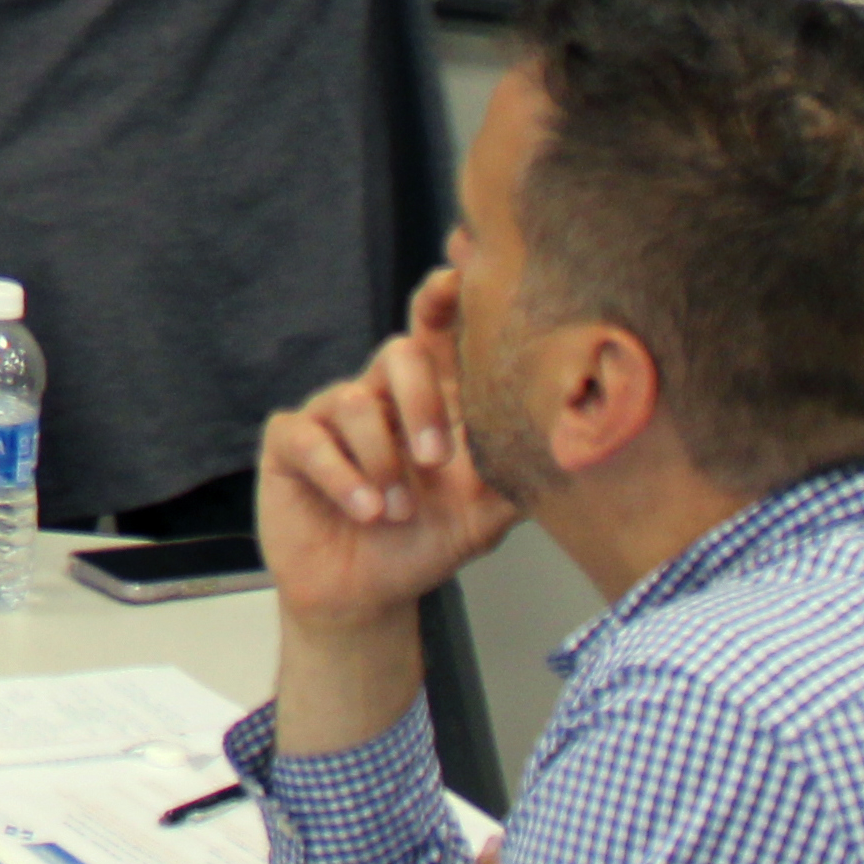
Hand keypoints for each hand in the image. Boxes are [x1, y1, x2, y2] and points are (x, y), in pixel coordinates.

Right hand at [261, 269, 524, 629]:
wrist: (366, 595)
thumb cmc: (425, 543)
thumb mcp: (485, 514)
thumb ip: (518, 472)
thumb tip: (572, 443)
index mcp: (431, 401)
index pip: (439, 333)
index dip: (447, 297)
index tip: (461, 267)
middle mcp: (382, 396)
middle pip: (400, 353)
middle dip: (421, 403)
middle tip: (435, 460)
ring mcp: (332, 415)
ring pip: (355, 402)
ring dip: (383, 464)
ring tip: (395, 511)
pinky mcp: (291, 443)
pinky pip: (311, 439)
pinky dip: (343, 477)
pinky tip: (364, 510)